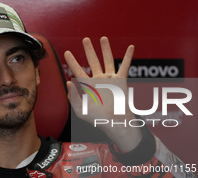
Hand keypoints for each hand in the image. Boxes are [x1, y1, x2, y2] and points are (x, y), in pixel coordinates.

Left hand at [64, 36, 141, 151]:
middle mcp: (98, 80)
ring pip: (107, 60)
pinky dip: (128, 56)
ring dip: (105, 49)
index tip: (67, 52)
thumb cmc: (96, 118)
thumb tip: (69, 81)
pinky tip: (131, 47)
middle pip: (92, 61)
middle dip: (89, 50)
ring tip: (103, 38)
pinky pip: (125, 65)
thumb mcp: (80, 109)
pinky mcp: (120, 80)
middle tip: (85, 39)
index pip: (77, 70)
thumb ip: (73, 96)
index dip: (72, 61)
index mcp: (87, 86)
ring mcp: (109, 79)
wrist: (113, 120)